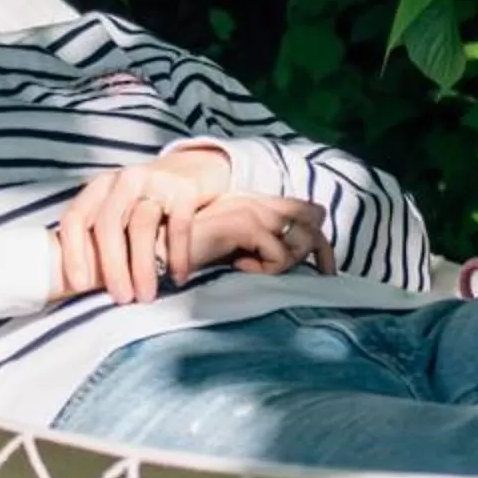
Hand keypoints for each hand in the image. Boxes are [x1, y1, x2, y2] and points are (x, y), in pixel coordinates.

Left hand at [52, 151, 231, 304]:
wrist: (198, 170)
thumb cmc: (152, 202)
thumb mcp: (122, 210)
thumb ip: (101, 236)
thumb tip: (81, 283)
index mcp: (101, 187)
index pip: (75, 218)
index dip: (73, 253)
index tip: (80, 286)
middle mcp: (125, 180)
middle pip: (108, 224)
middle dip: (112, 266)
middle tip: (121, 298)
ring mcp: (155, 181)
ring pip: (142, 226)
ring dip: (143, 266)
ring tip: (147, 295)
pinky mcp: (185, 188)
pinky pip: (178, 226)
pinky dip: (177, 257)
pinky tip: (178, 278)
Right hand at [189, 194, 334, 278]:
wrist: (154, 251)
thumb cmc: (189, 255)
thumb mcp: (231, 249)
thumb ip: (258, 247)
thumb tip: (293, 262)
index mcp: (253, 201)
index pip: (306, 211)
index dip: (320, 241)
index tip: (323, 271)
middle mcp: (255, 199)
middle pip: (314, 218)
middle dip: (321, 252)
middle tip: (319, 279)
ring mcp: (249, 208)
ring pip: (300, 238)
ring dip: (286, 263)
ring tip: (254, 268)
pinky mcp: (242, 224)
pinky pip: (278, 255)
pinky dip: (266, 270)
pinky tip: (238, 267)